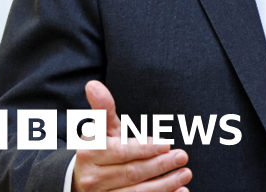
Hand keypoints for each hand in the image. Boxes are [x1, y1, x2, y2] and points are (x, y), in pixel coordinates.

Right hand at [73, 80, 191, 191]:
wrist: (80, 180)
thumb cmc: (99, 149)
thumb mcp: (101, 129)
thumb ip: (102, 108)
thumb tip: (93, 84)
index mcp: (90, 154)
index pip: (122, 152)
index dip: (146, 149)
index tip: (167, 143)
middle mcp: (93, 178)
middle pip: (132, 173)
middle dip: (160, 165)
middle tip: (183, 156)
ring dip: (165, 185)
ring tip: (186, 174)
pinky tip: (180, 191)